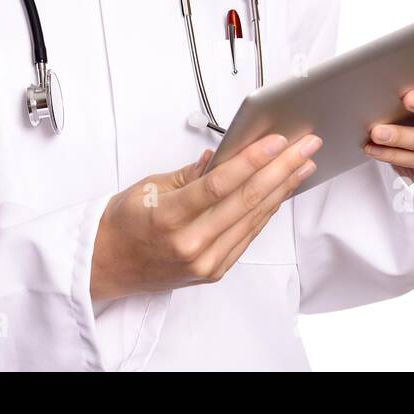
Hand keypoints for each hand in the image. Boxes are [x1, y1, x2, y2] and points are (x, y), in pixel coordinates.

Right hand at [90, 132, 321, 302]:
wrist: (108, 265)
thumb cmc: (124, 223)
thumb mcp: (149, 187)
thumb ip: (191, 173)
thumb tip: (224, 156)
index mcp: (168, 218)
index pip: (219, 185)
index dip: (252, 161)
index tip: (277, 141)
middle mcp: (190, 244)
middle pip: (245, 201)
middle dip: (281, 169)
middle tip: (305, 147)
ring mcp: (205, 262)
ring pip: (253, 219)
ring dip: (282, 189)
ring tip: (303, 164)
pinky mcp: (214, 271)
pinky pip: (247, 236)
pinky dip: (267, 211)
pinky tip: (281, 191)